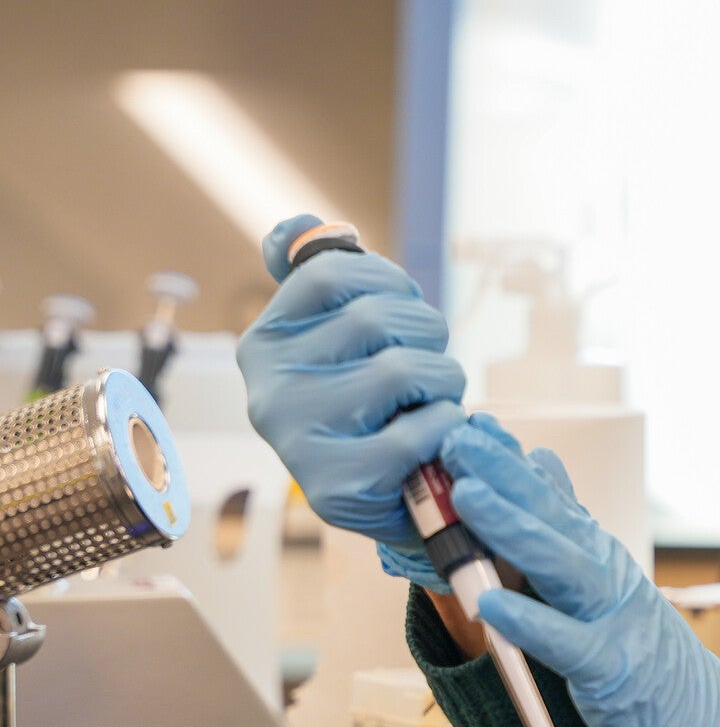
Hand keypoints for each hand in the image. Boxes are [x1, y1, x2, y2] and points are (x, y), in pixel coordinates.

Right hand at [237, 213, 465, 581]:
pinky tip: (433, 438)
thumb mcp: (339, 341)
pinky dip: (447, 425)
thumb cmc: (374, 408)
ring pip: (404, 367)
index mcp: (265, 341)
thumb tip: (295, 225)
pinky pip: (424, 427)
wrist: (394, 501)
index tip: (401, 307)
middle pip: (376, 316)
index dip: (388, 280)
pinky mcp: (337, 486)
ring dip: (443, 380)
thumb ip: (318, 280)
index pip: (331, 272)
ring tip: (430, 402)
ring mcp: (297, 439)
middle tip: (425, 367)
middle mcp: (268, 387)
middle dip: (426, 333)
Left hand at [441, 417, 719, 726]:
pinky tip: (489, 604)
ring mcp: (615, 621)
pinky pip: (565, 643)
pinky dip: (529, 621)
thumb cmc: (647, 661)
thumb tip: (539, 462)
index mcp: (600, 558)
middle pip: (555, 519)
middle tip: (459, 439)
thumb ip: (569, 528)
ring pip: (561, 566)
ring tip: (469, 496)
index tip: (471, 425)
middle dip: (503, 476)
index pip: (553, 499)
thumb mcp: (608, 585)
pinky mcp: (614, 671)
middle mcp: (609, 578)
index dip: (510, 462)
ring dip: (514, 528)